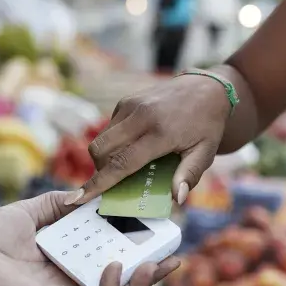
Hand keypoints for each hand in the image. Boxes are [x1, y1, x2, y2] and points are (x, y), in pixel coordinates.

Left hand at [0, 191, 179, 285]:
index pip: (115, 266)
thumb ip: (64, 203)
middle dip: (151, 278)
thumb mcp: (36, 210)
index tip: (164, 241)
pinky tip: (117, 269)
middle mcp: (71, 285)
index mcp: (70, 264)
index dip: (142, 258)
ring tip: (152, 268)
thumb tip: (91, 192)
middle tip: (174, 260)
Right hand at [77, 73, 230, 204]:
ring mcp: (130, 105)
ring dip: (106, 158)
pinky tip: (133, 147)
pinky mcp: (126, 101)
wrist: (205, 88)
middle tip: (115, 183)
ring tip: (126, 166)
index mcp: (160, 132)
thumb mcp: (206, 152)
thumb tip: (177, 198)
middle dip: (100, 172)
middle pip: (100, 150)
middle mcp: (141, 116)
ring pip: (101, 139)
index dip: (99, 183)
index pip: (122, 162)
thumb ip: (189, 175)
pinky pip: (109, 129)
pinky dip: (113, 144)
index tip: (79, 198)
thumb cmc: (207, 125)